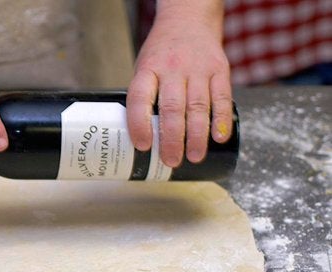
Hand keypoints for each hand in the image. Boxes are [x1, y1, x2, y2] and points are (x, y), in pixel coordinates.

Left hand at [127, 4, 231, 166]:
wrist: (189, 19)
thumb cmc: (162, 53)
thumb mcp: (144, 68)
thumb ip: (145, 98)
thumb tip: (142, 139)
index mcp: (148, 69)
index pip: (140, 98)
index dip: (140, 123)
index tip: (143, 146)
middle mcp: (172, 68)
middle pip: (172, 108)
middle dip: (172, 139)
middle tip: (171, 160)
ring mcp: (198, 68)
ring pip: (198, 107)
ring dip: (196, 136)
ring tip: (194, 157)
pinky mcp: (220, 69)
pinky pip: (222, 98)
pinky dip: (221, 120)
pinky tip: (219, 138)